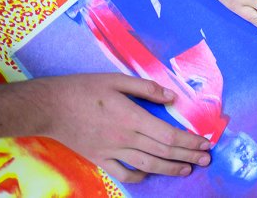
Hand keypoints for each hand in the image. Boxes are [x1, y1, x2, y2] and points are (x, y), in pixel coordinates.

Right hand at [38, 74, 211, 182]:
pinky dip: (140, 176)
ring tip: (187, 170)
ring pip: (148, 165)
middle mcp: (126, 138)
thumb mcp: (117, 80)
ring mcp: (112, 151)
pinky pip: (123, 173)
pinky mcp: (99, 159)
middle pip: (164, 152)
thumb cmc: (84, 89)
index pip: (169, 135)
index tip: (205, 143)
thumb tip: (171, 97)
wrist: (50, 107)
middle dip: (188, 156)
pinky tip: (150, 174)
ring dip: (170, 169)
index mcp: (133, 118)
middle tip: (206, 160)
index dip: (190, 141)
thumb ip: (146, 88)